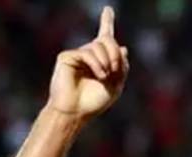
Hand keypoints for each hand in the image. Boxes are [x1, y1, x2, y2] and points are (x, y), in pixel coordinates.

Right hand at [48, 6, 128, 120]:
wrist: (76, 112)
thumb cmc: (94, 102)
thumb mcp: (115, 86)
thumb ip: (121, 68)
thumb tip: (124, 48)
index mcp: (100, 60)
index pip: (104, 37)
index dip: (106, 22)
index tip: (108, 9)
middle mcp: (88, 54)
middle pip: (107, 40)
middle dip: (115, 52)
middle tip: (116, 69)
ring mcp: (77, 55)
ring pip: (98, 46)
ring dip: (107, 61)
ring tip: (105, 77)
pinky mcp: (67, 57)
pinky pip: (87, 53)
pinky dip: (97, 64)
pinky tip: (99, 75)